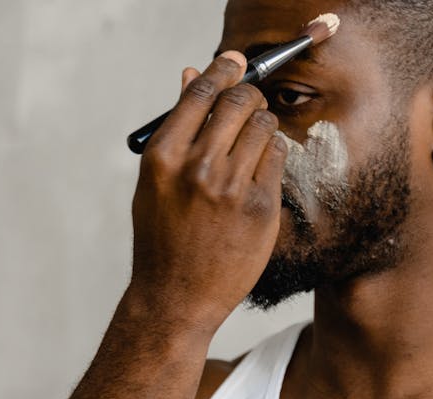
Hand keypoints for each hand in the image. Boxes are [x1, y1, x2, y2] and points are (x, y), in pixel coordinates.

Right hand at [127, 53, 287, 338]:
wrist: (176, 300)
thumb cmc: (162, 241)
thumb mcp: (156, 183)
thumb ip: (176, 130)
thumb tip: (192, 76)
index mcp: (164, 157)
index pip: (201, 92)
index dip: (223, 71)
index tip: (234, 63)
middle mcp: (197, 168)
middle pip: (238, 102)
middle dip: (248, 96)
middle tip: (249, 106)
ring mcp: (231, 189)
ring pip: (262, 125)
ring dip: (262, 126)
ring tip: (252, 146)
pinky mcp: (261, 208)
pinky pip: (277, 157)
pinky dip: (272, 155)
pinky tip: (260, 171)